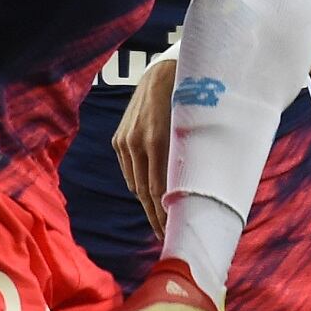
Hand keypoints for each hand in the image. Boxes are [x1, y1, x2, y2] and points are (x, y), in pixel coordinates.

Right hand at [113, 58, 176, 233]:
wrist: (161, 75)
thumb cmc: (188, 103)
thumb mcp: (193, 130)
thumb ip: (188, 159)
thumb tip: (192, 194)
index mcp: (157, 141)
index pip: (157, 190)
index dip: (164, 215)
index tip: (172, 232)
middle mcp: (136, 143)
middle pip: (144, 192)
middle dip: (156, 216)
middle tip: (166, 235)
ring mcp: (124, 141)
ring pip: (134, 183)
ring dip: (147, 201)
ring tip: (160, 218)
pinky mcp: (118, 140)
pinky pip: (129, 170)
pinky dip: (138, 182)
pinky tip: (149, 193)